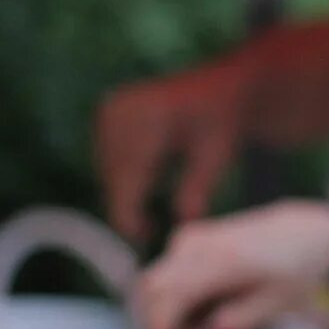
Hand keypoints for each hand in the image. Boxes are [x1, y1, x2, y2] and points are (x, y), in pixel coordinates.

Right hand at [96, 60, 245, 239]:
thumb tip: (183, 223)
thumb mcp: (216, 157)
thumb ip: (197, 188)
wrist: (220, 90)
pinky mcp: (105, 112)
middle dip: (129, 207)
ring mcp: (110, 108)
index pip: (129, 175)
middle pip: (114, 175)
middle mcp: (122, 107)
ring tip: (149, 214)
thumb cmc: (223, 125)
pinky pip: (106, 158)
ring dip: (126, 194)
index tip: (141, 239)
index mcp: (151, 114)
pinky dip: (123, 177)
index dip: (129, 213)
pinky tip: (148, 183)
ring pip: (107, 170)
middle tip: (149, 232)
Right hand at [131, 200, 328, 328]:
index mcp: (223, 260)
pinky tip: (214, 305)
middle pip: (152, 288)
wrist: (303, 233)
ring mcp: (189, 240)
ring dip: (172, 312)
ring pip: (157, 284)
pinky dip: (179, 299)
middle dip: (158, 323)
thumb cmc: (294, 273)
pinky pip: (169, 277)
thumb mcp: (278, 304)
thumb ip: (243, 321)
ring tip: (218, 318)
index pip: (170, 296)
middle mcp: (197, 245)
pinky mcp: (187, 241)